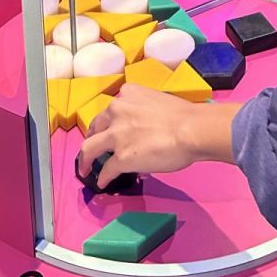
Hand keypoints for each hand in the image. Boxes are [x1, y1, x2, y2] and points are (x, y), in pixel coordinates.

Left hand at [77, 84, 202, 189]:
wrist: (190, 130)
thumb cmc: (183, 115)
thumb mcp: (156, 101)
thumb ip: (142, 111)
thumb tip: (142, 129)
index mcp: (128, 94)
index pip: (111, 109)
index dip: (109, 122)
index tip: (110, 129)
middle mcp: (117, 111)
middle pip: (95, 126)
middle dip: (93, 137)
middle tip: (94, 148)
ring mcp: (116, 135)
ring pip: (89, 148)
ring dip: (85, 160)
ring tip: (86, 168)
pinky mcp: (121, 158)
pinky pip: (106, 170)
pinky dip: (103, 177)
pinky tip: (103, 182)